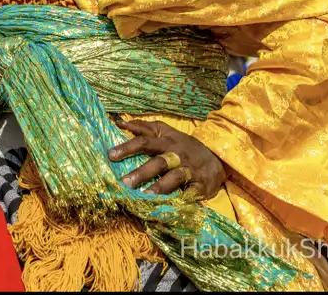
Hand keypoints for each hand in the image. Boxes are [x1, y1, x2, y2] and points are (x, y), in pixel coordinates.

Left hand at [107, 119, 226, 198]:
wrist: (217, 157)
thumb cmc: (183, 145)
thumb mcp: (166, 132)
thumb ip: (143, 127)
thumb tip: (118, 122)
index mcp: (166, 141)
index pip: (144, 141)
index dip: (127, 147)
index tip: (110, 155)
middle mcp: (177, 155)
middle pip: (158, 162)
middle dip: (141, 173)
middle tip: (124, 182)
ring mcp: (190, 170)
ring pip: (174, 178)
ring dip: (159, 187)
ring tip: (145, 197)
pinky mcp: (201, 186)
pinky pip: (190, 193)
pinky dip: (181, 199)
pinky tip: (169, 206)